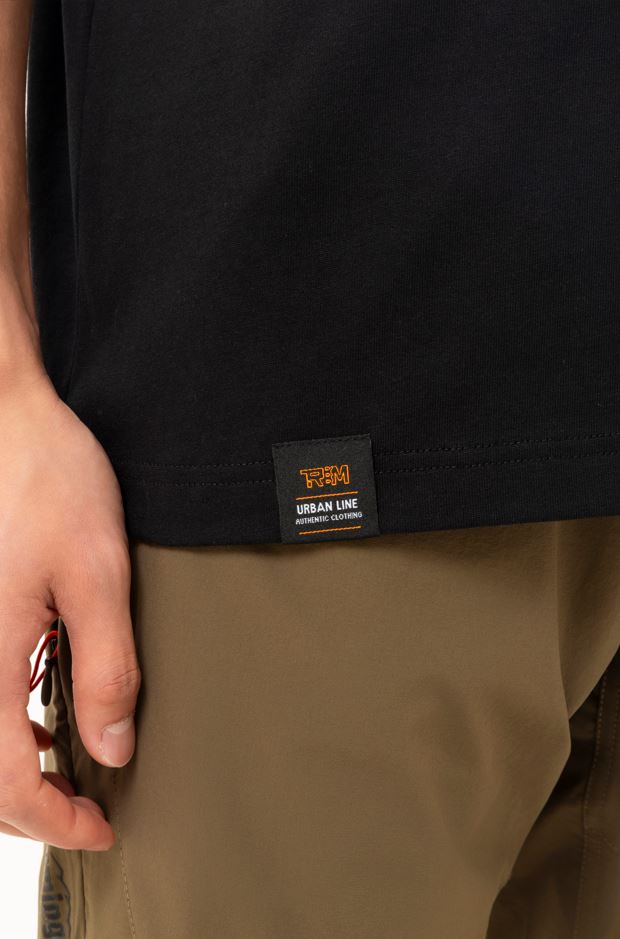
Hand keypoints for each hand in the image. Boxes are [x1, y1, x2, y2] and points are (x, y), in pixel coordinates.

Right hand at [0, 371, 140, 850]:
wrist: (10, 421)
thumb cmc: (49, 482)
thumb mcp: (97, 576)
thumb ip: (105, 667)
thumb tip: (110, 747)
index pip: (7, 781)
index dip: (54, 819)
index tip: (100, 829)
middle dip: (32, 806)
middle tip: (86, 812)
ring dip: (14, 769)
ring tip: (66, 772)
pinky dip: (3, 723)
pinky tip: (36, 710)